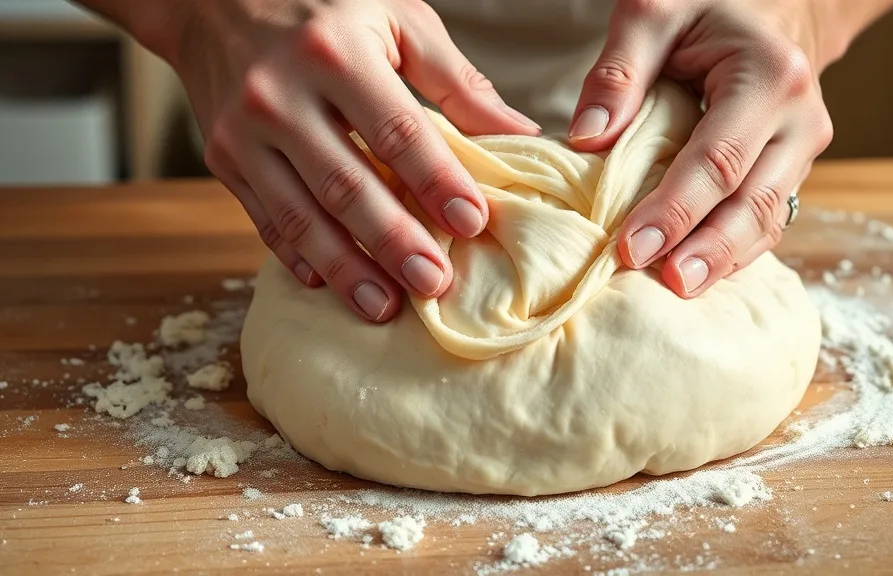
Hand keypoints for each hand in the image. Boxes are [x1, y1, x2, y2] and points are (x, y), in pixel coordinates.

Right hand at [172, 0, 539, 320]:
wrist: (212, 0)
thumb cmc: (324, 8)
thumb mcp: (395, 19)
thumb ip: (456, 82)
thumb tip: (518, 136)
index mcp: (334, 53)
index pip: (395, 130)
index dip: (436, 181)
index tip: (473, 223)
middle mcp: (279, 94)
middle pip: (345, 184)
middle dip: (393, 241)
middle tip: (434, 284)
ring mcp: (242, 132)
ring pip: (300, 215)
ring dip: (346, 267)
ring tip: (385, 307)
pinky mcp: (222, 158)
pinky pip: (264, 219)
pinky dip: (298, 257)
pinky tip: (329, 283)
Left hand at [570, 0, 833, 297]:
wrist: (773, 6)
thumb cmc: (708, 6)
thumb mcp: (656, 12)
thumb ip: (619, 71)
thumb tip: (586, 139)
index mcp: (770, 78)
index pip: (718, 160)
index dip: (675, 209)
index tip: (631, 246)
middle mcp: (800, 120)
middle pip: (752, 203)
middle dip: (706, 250)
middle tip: (663, 285)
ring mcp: (803, 150)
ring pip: (767, 220)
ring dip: (723, 261)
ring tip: (679, 290)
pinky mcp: (792, 170)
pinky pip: (767, 220)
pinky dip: (734, 252)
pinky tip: (698, 274)